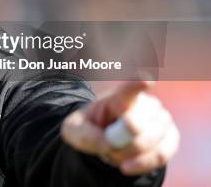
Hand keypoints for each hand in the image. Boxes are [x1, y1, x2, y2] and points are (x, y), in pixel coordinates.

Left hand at [61, 81, 179, 175]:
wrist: (106, 139)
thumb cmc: (90, 129)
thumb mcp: (74, 130)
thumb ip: (84, 134)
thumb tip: (107, 143)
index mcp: (118, 97)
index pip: (129, 89)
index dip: (137, 85)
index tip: (146, 81)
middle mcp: (144, 103)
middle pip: (136, 125)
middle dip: (119, 144)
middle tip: (106, 147)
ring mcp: (161, 118)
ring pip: (151, 142)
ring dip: (129, 155)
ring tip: (115, 152)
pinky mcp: (170, 136)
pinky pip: (161, 154)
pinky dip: (143, 163)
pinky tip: (128, 165)